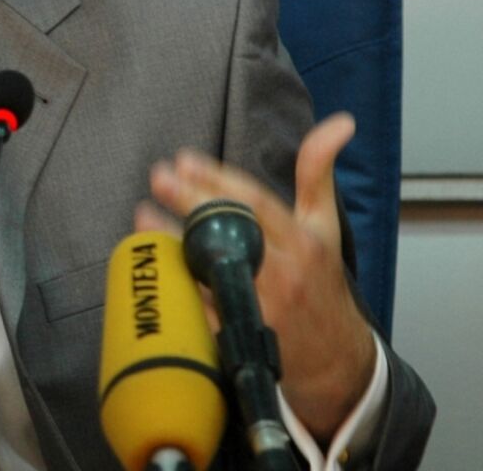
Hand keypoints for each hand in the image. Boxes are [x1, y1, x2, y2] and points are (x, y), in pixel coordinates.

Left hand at [138, 113, 375, 442]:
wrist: (334, 359)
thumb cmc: (321, 281)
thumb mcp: (326, 225)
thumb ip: (318, 173)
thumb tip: (340, 122)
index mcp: (303, 242)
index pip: (256, 204)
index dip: (218, 180)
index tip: (184, 159)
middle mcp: (282, 272)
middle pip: (231, 231)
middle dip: (190, 201)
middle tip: (158, 176)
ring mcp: (258, 304)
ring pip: (210, 267)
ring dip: (172, 239)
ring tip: (143, 213)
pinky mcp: (238, 332)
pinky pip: (200, 304)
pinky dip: (176, 280)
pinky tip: (152, 259)